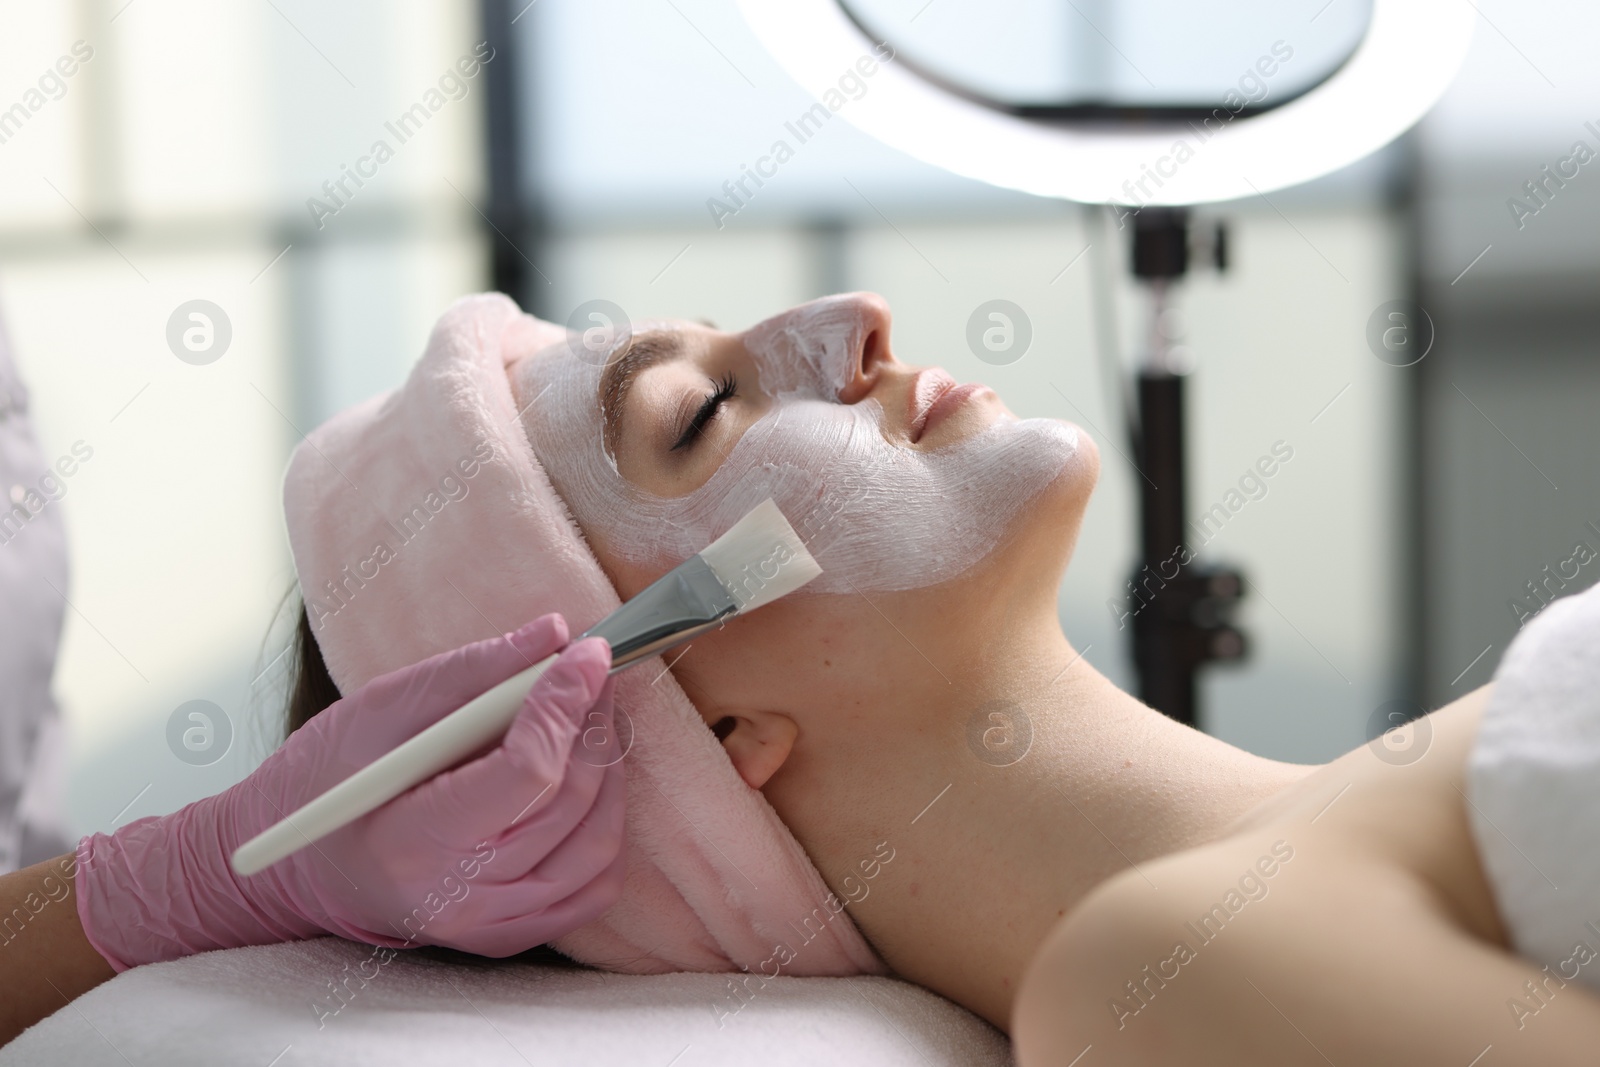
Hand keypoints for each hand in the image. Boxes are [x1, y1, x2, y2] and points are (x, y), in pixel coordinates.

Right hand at [75, 614, 625, 968]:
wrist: (302, 867)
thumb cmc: (329, 779)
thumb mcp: (383, 706)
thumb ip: (475, 670)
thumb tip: (557, 633)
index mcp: (414, 840)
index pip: (526, 772)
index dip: (565, 704)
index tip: (587, 653)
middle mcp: (461, 896)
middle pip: (568, 802)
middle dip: (591, 723)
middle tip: (591, 672)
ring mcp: (491, 925)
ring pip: (596, 844)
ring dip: (608, 771)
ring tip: (588, 719)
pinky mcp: (512, 934)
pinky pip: (593, 884)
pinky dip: (604, 824)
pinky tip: (583, 780)